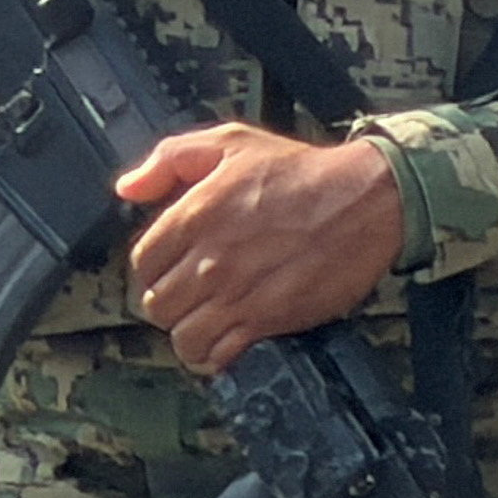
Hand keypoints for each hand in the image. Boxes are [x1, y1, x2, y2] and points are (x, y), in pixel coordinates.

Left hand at [119, 126, 406, 373]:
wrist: (370, 197)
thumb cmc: (303, 171)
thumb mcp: (231, 142)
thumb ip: (169, 160)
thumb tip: (128, 187)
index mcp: (193, 216)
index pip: (142, 263)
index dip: (154, 268)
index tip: (173, 266)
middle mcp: (209, 260)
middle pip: (156, 305)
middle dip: (170, 301)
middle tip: (191, 294)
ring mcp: (237, 293)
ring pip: (181, 336)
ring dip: (188, 333)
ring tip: (205, 321)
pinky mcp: (268, 318)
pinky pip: (218, 354)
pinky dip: (215, 354)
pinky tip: (226, 340)